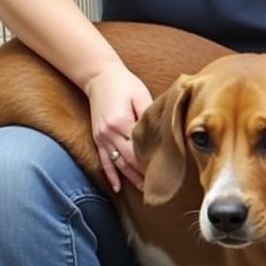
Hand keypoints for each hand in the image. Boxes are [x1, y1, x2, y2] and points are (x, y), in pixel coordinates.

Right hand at [84, 61, 152, 192]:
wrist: (98, 75)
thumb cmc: (124, 84)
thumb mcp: (141, 96)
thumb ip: (149, 116)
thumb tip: (165, 133)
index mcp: (122, 122)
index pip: (140, 148)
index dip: (153, 161)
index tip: (167, 172)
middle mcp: (109, 132)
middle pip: (130, 160)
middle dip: (145, 175)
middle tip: (160, 187)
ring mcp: (101, 137)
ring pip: (118, 164)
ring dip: (131, 179)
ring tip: (146, 190)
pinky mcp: (97, 138)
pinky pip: (104, 161)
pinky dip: (111, 175)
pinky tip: (118, 188)